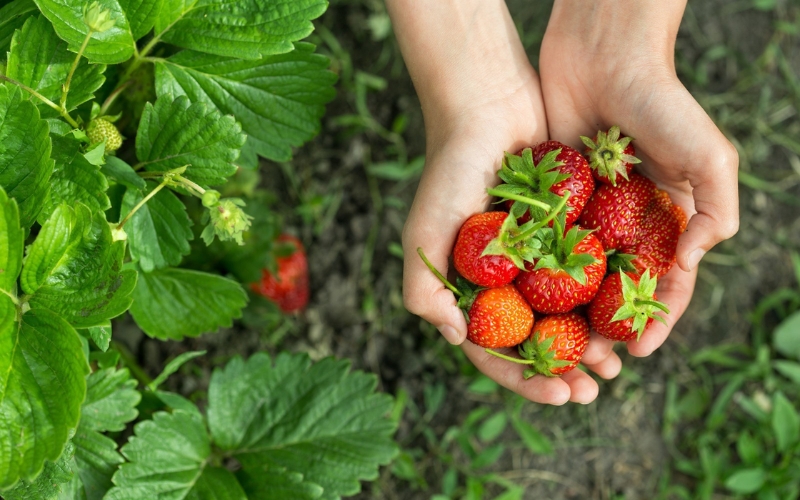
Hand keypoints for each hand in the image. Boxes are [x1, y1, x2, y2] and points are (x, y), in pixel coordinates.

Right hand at [388, 0, 621, 404]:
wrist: (490, 106)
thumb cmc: (450, 169)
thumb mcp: (425, 232)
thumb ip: (423, 288)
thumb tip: (457, 339)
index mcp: (468, 288)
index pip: (494, 350)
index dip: (525, 380)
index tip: (561, 396)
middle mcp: (503, 280)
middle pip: (535, 341)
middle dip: (564, 372)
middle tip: (596, 390)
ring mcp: (535, 258)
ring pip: (567, 314)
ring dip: (590, 343)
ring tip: (617, 363)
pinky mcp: (566, 232)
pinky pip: (590, 273)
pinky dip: (606, 298)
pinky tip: (629, 315)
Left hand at [539, 0, 738, 357]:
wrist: (603, 55)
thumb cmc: (663, 103)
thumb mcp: (709, 156)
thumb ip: (716, 211)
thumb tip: (688, 264)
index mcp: (668, 219)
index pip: (665, 283)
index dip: (656, 320)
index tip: (637, 352)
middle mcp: (628, 223)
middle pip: (616, 290)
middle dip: (607, 327)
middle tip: (590, 361)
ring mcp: (588, 213)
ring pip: (577, 277)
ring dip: (570, 314)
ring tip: (559, 345)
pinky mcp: (552, 200)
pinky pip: (544, 245)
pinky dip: (538, 275)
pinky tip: (526, 304)